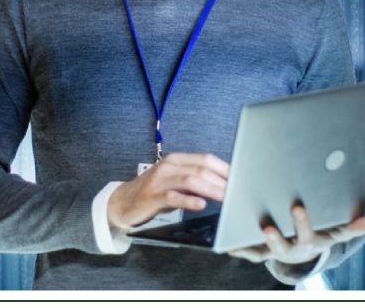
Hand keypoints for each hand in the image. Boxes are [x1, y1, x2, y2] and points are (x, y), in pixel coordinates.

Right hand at [107, 152, 229, 229]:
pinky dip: (189, 200)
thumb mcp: (175, 181)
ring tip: (225, 198)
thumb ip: (195, 179)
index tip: (241, 178)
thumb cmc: (155, 192)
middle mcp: (169, 165)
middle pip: (201, 169)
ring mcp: (160, 179)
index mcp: (177, 159)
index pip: (206, 159)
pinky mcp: (153, 195)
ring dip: (211, 189)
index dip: (225, 168)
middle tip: (237, 191)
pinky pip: (174, 196)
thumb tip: (224, 184)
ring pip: (191, 180)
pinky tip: (201, 204)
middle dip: (222, 181)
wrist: (123, 202)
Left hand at [227, 203, 364, 264]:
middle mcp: (290, 249)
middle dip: (275, 238)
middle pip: (282, 246)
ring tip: (236, 236)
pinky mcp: (259, 251)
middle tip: (267, 227)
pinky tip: (226, 243)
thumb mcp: (336, 231)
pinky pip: (246, 252)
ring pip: (261, 251)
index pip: (306, 233)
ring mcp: (273, 251)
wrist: (303, 248)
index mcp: (308, 241)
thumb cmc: (319, 232)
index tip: (296, 207)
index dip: (302, 222)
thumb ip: (352, 227)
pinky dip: (235, 248)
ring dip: (251, 245)